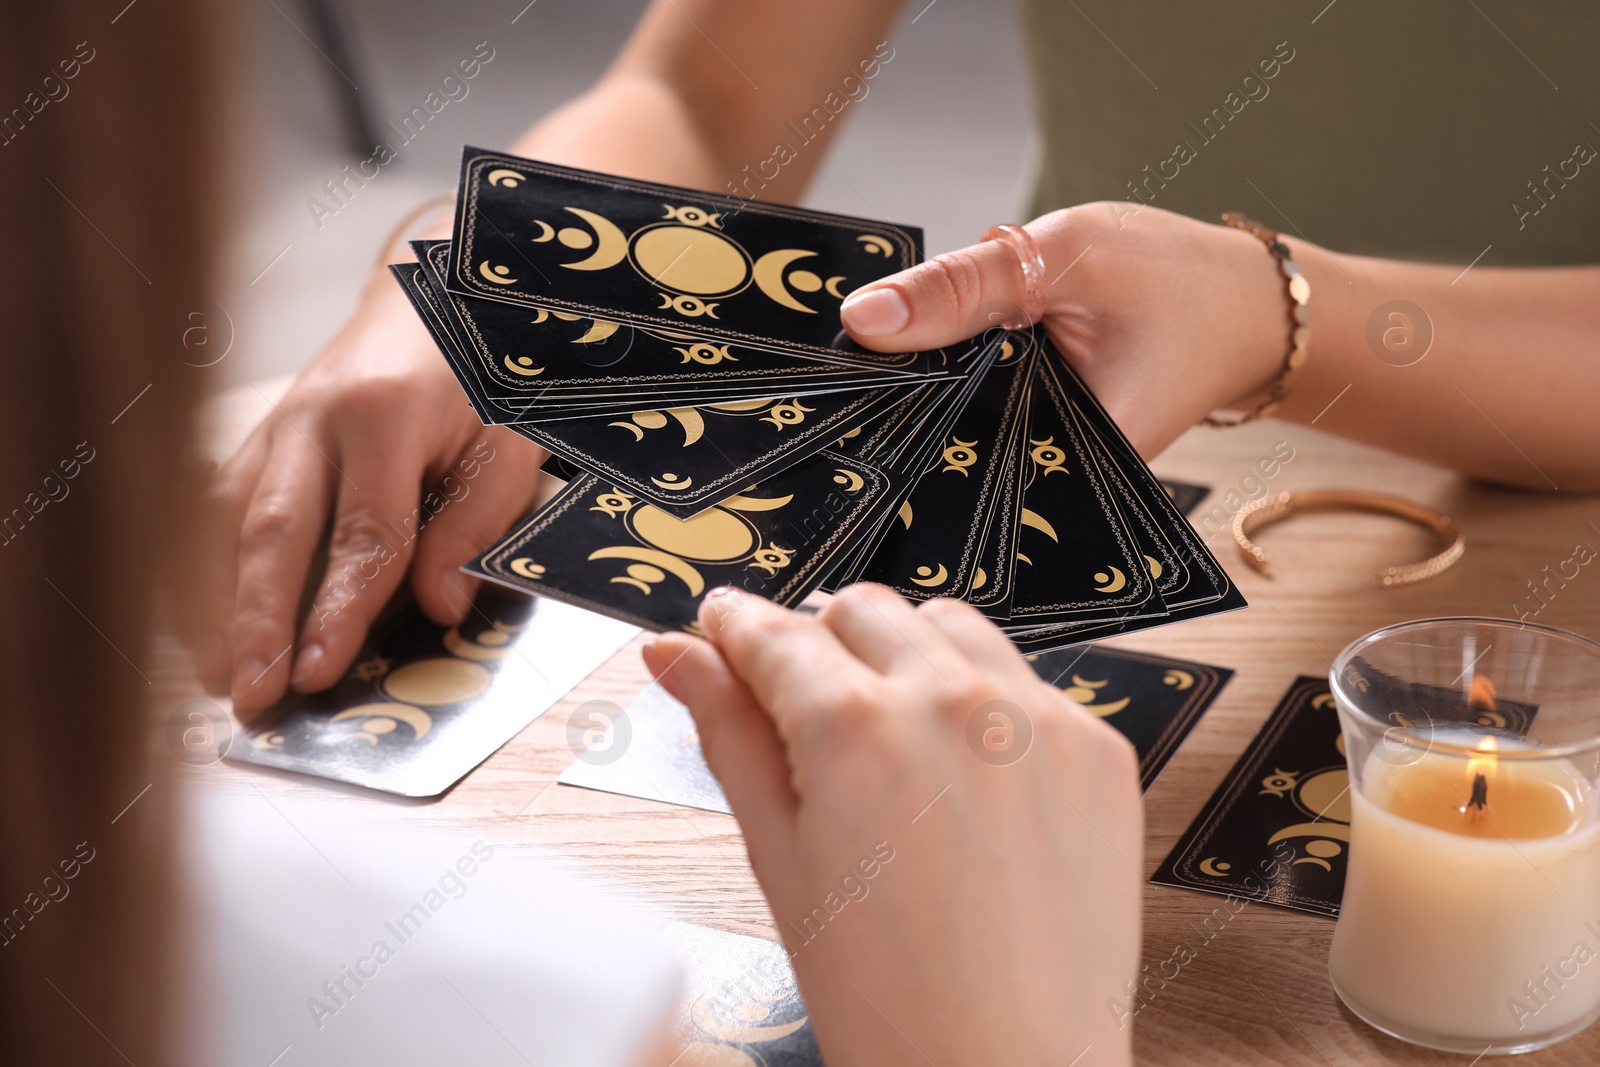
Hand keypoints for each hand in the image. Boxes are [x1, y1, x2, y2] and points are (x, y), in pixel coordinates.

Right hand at [188, 269, 546, 718]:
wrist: (434, 291)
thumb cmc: (482, 370)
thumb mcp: (510, 440)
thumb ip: (476, 522)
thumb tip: (438, 607)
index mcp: (385, 416)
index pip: (362, 534)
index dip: (336, 610)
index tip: (318, 672)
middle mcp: (314, 418)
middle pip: (274, 531)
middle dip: (257, 620)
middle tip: (251, 693)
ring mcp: (277, 423)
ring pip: (230, 521)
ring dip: (221, 601)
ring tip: (221, 675)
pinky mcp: (260, 434)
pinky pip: (219, 505)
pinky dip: (208, 565)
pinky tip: (208, 620)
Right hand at [643, 585, 1141, 1066]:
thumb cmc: (890, 1001)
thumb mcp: (780, 860)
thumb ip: (729, 734)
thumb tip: (678, 656)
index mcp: (858, 729)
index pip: (777, 632)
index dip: (737, 626)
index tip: (725, 626)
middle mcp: (956, 702)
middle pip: (864, 610)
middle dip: (821, 642)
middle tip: (802, 705)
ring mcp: (1039, 721)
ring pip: (951, 626)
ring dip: (906, 655)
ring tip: (890, 742)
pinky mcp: (1098, 749)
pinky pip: (1026, 681)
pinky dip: (984, 704)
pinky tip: (963, 778)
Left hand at [839, 203, 1293, 456]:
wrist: (1248, 304)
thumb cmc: (1179, 280)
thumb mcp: (1065, 257)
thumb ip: (963, 287)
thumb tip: (862, 316)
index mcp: (1064, 462)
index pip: (941, 469)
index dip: (875, 442)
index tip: (813, 415)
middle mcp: (1046, 476)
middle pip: (939, 457)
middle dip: (882, 424)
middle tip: (807, 399)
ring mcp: (1041, 458)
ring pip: (952, 436)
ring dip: (911, 401)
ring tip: (836, 387)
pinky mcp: (1037, 433)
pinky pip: (973, 416)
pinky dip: (945, 385)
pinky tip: (901, 367)